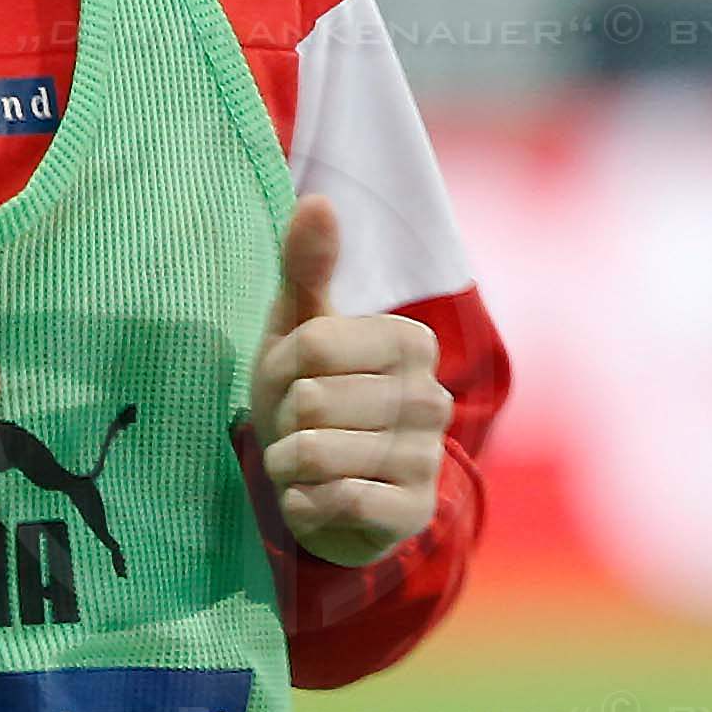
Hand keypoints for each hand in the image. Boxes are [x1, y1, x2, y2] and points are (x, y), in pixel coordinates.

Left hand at [250, 195, 452, 568]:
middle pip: (311, 401)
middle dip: (282, 420)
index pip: (311, 347)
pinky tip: (315, 496)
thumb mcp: (298, 327)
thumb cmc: (310, 394)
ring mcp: (427, 458)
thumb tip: (317, 199)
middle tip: (299, 427)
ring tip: (305, 460)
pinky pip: (331, 501)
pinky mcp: (413, 512)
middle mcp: (432, 398)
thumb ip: (306, 265)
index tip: (292, 380)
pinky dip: (301, 502)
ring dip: (287, 463)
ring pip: (315, 454)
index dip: (279, 368)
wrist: (325, 487)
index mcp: (410, 342)